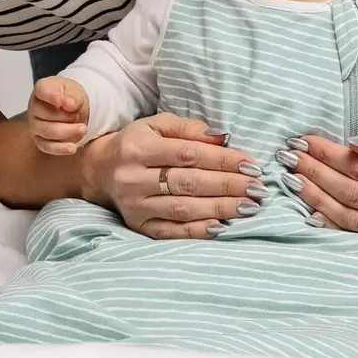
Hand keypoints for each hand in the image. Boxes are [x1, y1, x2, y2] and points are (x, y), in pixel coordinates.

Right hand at [28, 76, 90, 155]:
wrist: (75, 110)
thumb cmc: (72, 98)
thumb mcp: (77, 92)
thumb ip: (73, 96)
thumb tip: (68, 103)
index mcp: (43, 89)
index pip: (42, 89)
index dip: (52, 95)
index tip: (61, 101)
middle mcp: (35, 107)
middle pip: (45, 114)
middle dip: (66, 116)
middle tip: (78, 114)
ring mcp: (36, 125)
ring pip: (47, 132)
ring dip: (67, 131)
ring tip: (83, 128)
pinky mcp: (41, 140)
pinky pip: (48, 147)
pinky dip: (61, 148)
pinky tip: (72, 147)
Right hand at [79, 114, 264, 239]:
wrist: (100, 170)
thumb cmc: (137, 144)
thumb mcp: (157, 125)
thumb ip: (189, 128)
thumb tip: (222, 137)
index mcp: (139, 148)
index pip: (188, 154)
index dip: (222, 160)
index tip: (251, 164)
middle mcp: (133, 177)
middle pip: (188, 183)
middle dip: (227, 186)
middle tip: (257, 189)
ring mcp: (135, 205)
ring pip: (183, 208)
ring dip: (220, 208)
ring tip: (249, 207)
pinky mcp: (137, 225)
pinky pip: (172, 232)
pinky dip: (198, 231)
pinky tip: (222, 226)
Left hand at [281, 128, 357, 237]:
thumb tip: (353, 144)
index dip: (328, 156)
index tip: (304, 141)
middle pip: (350, 193)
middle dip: (316, 174)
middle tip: (290, 157)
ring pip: (349, 217)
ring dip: (316, 197)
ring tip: (292, 179)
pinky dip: (331, 223)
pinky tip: (309, 211)